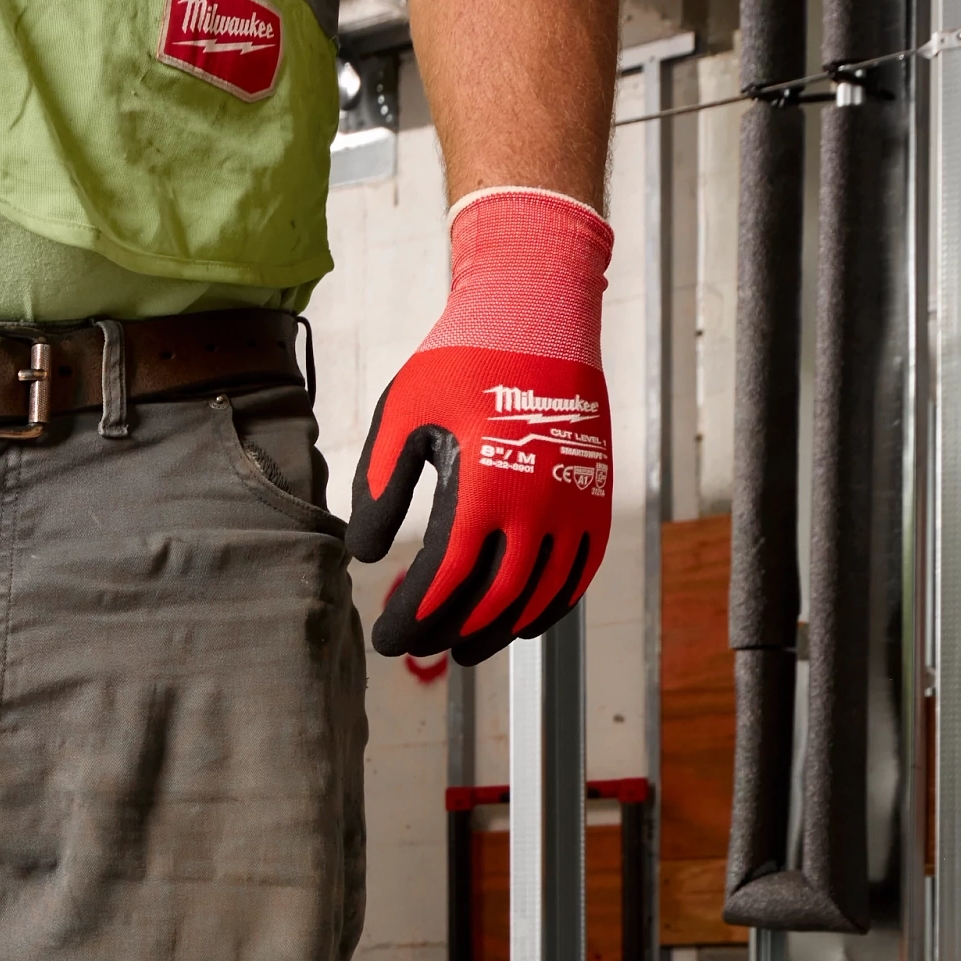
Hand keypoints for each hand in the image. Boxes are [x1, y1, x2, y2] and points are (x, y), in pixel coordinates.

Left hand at [346, 186, 614, 666]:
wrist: (538, 313)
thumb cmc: (462, 361)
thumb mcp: (402, 414)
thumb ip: (379, 486)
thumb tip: (364, 556)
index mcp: (485, 485)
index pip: (445, 578)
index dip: (414, 617)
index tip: (387, 640)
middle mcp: (538, 503)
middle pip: (492, 599)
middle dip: (449, 631)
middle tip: (416, 647)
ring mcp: (575, 504)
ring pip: (539, 596)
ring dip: (497, 632)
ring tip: (461, 646)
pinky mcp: (596, 498)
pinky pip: (578, 573)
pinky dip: (548, 608)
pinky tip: (517, 623)